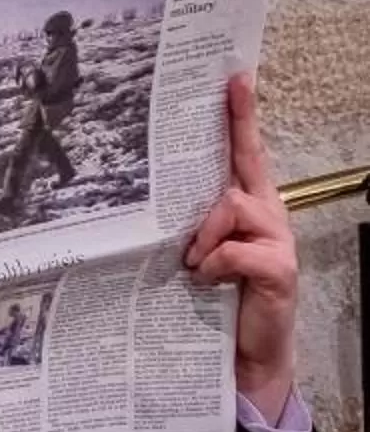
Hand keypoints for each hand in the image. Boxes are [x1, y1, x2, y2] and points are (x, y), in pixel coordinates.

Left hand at [184, 74, 297, 426]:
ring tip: (193, 265)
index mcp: (246, 205)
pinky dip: (212, 264)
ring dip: (202, 235)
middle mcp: (266, 212)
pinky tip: (206, 282)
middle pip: (242, 165)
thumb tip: (153, 197)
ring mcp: (277, 237)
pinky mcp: (278, 266)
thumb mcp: (197, 251)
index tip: (235, 75)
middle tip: (225, 97)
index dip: (240, 114)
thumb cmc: (215, 299)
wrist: (244, 356)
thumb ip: (190, 221)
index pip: (244, 152)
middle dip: (232, 133)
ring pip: (229, 205)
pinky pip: (232, 248)